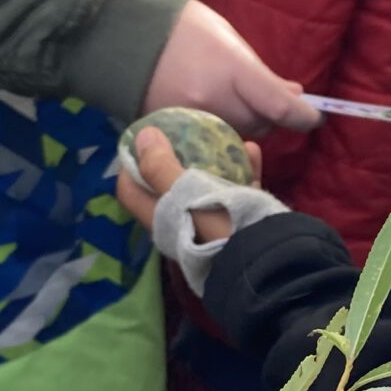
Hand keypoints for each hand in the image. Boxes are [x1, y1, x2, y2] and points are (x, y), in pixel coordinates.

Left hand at [115, 126, 262, 239]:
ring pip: (206, 186)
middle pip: (168, 186)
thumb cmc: (215, 223)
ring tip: (221, 138)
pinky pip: (238, 191)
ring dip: (213, 160)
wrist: (261, 256)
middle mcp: (180, 223)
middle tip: (184, 134)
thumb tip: (142, 136)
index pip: (130, 190)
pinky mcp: (240, 224)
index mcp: (159, 218)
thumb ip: (159, 166)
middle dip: (175, 157)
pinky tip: (251, 151)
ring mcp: (209, 225)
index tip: (143, 140)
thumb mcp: (184, 192)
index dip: (130, 163)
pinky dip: (243, 171)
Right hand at [143, 0, 320, 135]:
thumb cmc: (182, 26)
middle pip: (260, 126)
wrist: (122, 33)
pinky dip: (217, 132)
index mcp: (230, 69)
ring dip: (244, 126)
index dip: (302, 116)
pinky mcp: (171, 132)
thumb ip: (259, 72)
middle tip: (266, 102)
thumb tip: (292, 94)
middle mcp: (212, 100)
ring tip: (234, 104)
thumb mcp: (228, 38)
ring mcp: (189, 120)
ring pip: (236, 137)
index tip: (313, 118)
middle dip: (269, 117)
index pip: (278, 106)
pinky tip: (212, 115)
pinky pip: (208, 142)